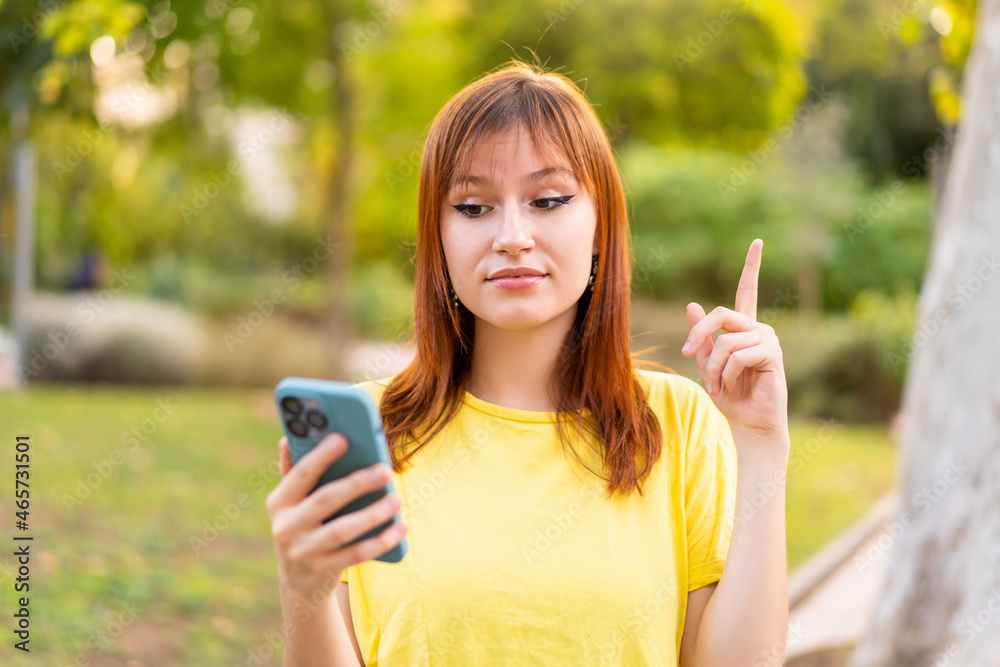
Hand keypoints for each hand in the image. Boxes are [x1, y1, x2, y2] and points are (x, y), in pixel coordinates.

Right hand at [265, 433, 407, 598]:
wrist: (297, 581)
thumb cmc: (301, 526)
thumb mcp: (291, 502)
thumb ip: (293, 471)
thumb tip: (289, 438)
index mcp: (279, 502)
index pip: (301, 474)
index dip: (321, 456)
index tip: (343, 438)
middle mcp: (286, 527)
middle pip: (325, 500)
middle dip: (356, 484)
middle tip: (385, 471)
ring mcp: (303, 552)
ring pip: (342, 530)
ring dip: (372, 514)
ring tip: (396, 500)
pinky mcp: (323, 570)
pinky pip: (356, 555)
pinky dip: (381, 541)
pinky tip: (400, 527)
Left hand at [681, 239, 787, 441]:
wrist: (750, 423)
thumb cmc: (730, 396)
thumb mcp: (707, 365)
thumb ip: (701, 337)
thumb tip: (692, 304)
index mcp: (744, 328)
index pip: (747, 291)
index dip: (752, 266)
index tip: (757, 242)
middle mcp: (758, 328)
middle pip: (721, 314)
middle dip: (699, 332)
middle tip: (687, 354)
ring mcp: (767, 339)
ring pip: (726, 341)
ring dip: (714, 367)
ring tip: (717, 385)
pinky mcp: (772, 354)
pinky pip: (737, 355)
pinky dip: (725, 374)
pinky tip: (729, 387)